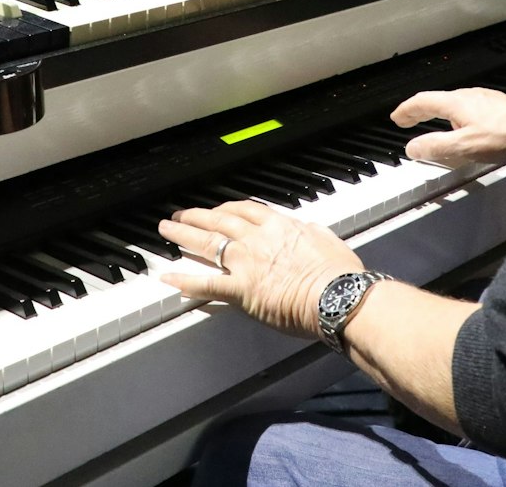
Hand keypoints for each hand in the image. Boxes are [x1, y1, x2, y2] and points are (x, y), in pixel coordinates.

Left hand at [158, 201, 363, 339]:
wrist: (336, 295)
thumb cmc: (338, 274)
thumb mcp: (328, 240)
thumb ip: (311, 233)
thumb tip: (308, 230)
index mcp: (279, 226)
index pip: (245, 210)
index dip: (226, 209)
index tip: (217, 210)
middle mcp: (257, 239)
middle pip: (218, 221)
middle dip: (196, 216)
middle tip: (180, 215)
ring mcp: (245, 262)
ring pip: (207, 243)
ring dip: (183, 235)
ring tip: (167, 230)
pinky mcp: (240, 289)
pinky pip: (205, 283)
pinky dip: (185, 280)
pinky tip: (168, 277)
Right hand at [390, 87, 505, 165]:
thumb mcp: (465, 146)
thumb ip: (436, 147)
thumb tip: (412, 147)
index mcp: (457, 102)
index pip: (423, 101)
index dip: (407, 110)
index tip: (397, 118)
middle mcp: (471, 97)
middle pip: (439, 101)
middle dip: (422, 111)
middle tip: (409, 121)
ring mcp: (488, 103)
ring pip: (456, 106)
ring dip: (441, 117)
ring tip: (435, 129)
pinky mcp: (502, 112)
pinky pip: (471, 113)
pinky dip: (458, 120)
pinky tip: (467, 133)